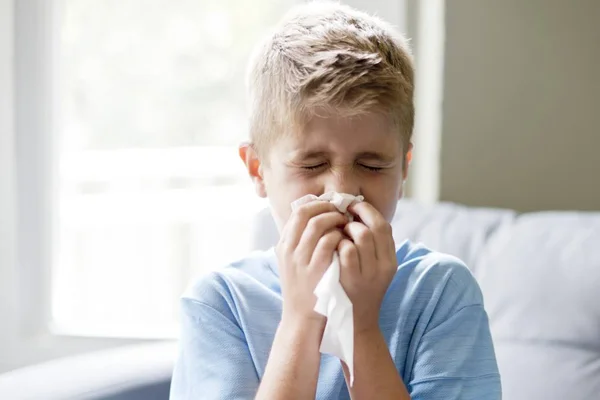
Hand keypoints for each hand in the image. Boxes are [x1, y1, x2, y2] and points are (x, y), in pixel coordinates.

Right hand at [276, 201, 347, 328]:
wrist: (301, 318)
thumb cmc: (303, 289)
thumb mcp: (292, 263)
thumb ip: (299, 242)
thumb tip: (314, 217)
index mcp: (283, 245)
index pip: (298, 212)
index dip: (317, 204)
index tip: (331, 206)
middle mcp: (289, 250)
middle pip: (306, 213)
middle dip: (326, 208)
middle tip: (341, 212)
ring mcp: (301, 260)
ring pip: (317, 224)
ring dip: (335, 219)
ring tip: (345, 224)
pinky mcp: (316, 270)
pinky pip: (328, 242)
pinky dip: (338, 236)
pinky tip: (346, 240)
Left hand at [338, 201, 396, 333]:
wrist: (352, 324)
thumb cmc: (357, 291)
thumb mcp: (372, 269)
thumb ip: (369, 246)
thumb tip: (357, 213)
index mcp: (390, 261)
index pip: (384, 226)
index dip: (369, 211)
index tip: (354, 206)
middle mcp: (384, 266)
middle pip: (375, 227)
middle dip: (357, 216)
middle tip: (342, 214)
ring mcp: (369, 273)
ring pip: (362, 235)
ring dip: (347, 229)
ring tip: (337, 232)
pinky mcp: (351, 279)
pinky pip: (346, 250)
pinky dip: (337, 243)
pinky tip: (330, 247)